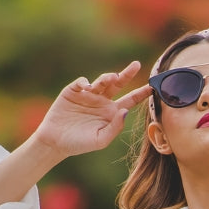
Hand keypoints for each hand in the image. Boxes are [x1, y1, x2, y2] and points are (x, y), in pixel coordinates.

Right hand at [34, 62, 151, 156]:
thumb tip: (126, 111)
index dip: (141, 93)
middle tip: (136, 65)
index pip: (130, 100)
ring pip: (101, 81)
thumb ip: (115, 127)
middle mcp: (102, 101)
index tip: (153, 87)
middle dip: (127, 74)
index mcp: (112, 112)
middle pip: (118, 84)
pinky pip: (81, 83)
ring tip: (112, 78)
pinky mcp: (73, 91)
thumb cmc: (80, 144)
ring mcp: (88, 95)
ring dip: (107, 77)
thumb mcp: (101, 140)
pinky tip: (87, 87)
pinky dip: (85, 82)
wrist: (56, 142)